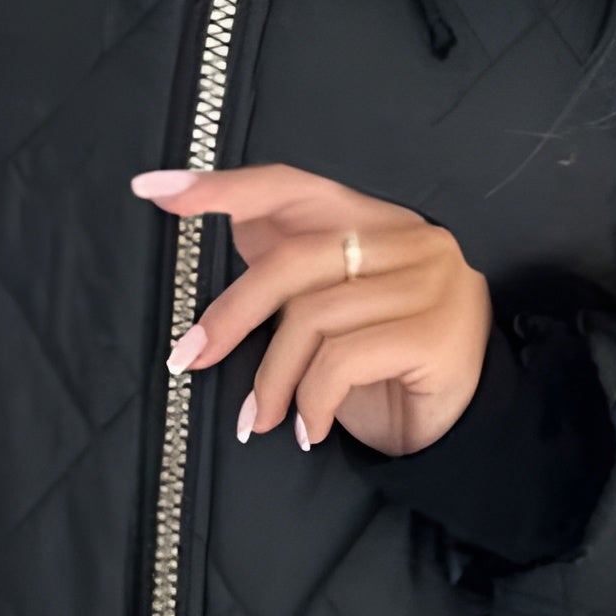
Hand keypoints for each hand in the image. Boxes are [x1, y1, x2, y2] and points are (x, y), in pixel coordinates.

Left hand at [130, 162, 492, 454]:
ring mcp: (428, 282)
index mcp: (374, 220)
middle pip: (293, 260)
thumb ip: (291, 271)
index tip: (155, 189)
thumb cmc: (383, 369)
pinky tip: (307, 428)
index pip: (292, 185)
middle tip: (189, 358)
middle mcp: (408, 238)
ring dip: (271, 380)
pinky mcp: (434, 332)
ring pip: (312, 318)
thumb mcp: (330, 314)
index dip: (224, 186)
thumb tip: (225, 226)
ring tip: (259, 419)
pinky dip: (310, 401)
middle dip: (231, 314)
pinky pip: (341, 360)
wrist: (460, 429)